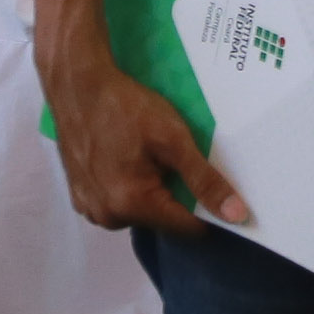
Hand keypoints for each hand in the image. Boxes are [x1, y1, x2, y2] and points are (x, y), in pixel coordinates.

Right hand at [38, 49, 247, 236]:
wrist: (77, 84)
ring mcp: (89, 208)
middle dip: (172, 193)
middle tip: (168, 156)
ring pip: (139, 212)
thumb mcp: (173, 139)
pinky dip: (126, 187)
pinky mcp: (79, 197)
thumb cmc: (126, 107)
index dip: (205, 209)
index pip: (187, 228)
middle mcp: (108, 217)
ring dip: (149, 191)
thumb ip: (204, 180)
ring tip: (143, 154)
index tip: (208, 182)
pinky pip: (116, 203)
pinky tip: (123, 157)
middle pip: (161, 220)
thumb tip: (237, 215)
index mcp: (132, 205)